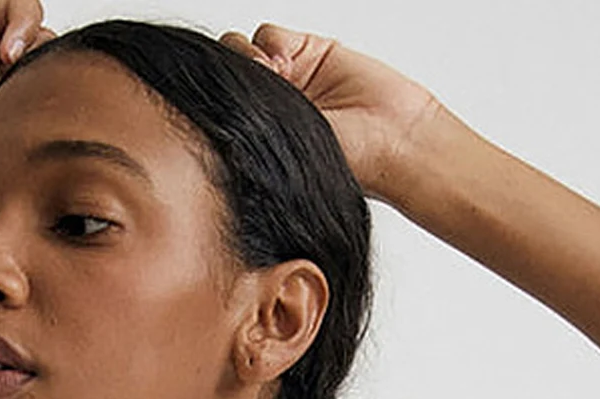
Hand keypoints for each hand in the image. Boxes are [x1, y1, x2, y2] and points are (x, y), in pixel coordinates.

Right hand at [0, 0, 58, 199]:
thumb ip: (34, 143)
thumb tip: (79, 146)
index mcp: (6, 114)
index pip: (54, 100)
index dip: (49, 112)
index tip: (25, 136)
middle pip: (51, 67)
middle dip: (32, 89)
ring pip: (38, 40)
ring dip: (15, 68)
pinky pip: (24, 6)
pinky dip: (21, 29)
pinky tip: (5, 54)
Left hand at [220, 23, 444, 202]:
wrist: (393, 140)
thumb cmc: (344, 163)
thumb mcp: (278, 156)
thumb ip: (245, 131)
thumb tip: (205, 111)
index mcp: (254, 138)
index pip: (212, 110)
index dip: (209, 102)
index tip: (220, 108)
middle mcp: (268, 108)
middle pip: (224, 75)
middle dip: (228, 77)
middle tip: (248, 92)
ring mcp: (287, 77)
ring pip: (243, 49)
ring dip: (249, 59)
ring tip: (274, 80)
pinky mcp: (308, 51)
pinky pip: (270, 34)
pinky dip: (273, 44)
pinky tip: (286, 65)